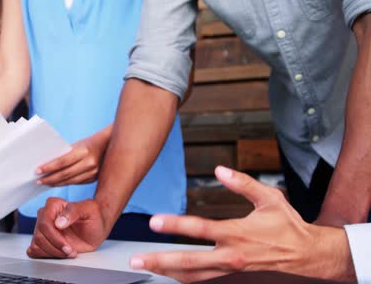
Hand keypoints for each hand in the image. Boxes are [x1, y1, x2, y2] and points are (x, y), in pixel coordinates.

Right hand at [26, 198, 109, 258]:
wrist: (96, 228)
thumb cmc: (94, 217)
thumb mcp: (90, 210)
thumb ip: (74, 211)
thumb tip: (58, 222)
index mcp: (53, 205)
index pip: (44, 223)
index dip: (55, 237)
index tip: (67, 246)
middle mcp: (45, 215)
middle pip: (40, 236)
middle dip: (56, 247)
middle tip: (71, 251)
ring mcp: (42, 228)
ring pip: (36, 245)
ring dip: (53, 253)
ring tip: (69, 252)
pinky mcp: (42, 240)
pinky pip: (34, 250)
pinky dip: (46, 255)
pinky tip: (60, 253)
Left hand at [36, 130, 108, 186]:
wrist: (109, 145)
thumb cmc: (89, 143)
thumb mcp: (77, 145)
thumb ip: (65, 155)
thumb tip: (47, 165)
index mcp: (83, 151)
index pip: (62, 162)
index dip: (49, 167)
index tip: (37, 170)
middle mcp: (89, 163)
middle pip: (65, 174)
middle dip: (50, 178)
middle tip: (38, 181)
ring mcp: (93, 172)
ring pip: (70, 181)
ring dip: (56, 183)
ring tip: (45, 183)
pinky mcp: (94, 178)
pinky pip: (77, 183)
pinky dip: (66, 183)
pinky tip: (58, 183)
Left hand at [130, 166, 355, 282]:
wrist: (306, 255)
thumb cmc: (287, 225)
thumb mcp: (270, 198)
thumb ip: (243, 183)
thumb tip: (219, 170)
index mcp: (237, 232)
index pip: (201, 228)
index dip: (176, 225)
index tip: (155, 222)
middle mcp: (230, 254)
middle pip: (189, 261)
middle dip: (160, 260)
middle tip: (137, 259)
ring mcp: (229, 268)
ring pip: (192, 275)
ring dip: (167, 271)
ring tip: (145, 266)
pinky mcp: (229, 274)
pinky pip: (201, 278)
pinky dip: (182, 276)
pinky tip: (168, 271)